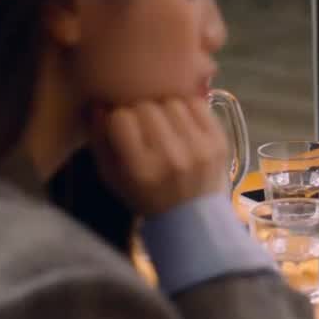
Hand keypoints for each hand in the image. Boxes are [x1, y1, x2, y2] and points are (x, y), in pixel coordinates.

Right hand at [88, 97, 229, 216]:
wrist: (191, 216)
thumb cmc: (145, 195)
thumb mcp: (112, 178)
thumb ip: (100, 142)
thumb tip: (99, 105)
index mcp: (141, 170)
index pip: (122, 119)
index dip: (118, 121)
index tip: (122, 129)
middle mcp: (171, 158)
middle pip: (147, 107)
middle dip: (140, 113)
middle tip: (144, 127)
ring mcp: (199, 148)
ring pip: (172, 102)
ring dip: (164, 110)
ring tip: (164, 126)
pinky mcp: (219, 141)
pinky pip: (197, 104)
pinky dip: (187, 108)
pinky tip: (182, 123)